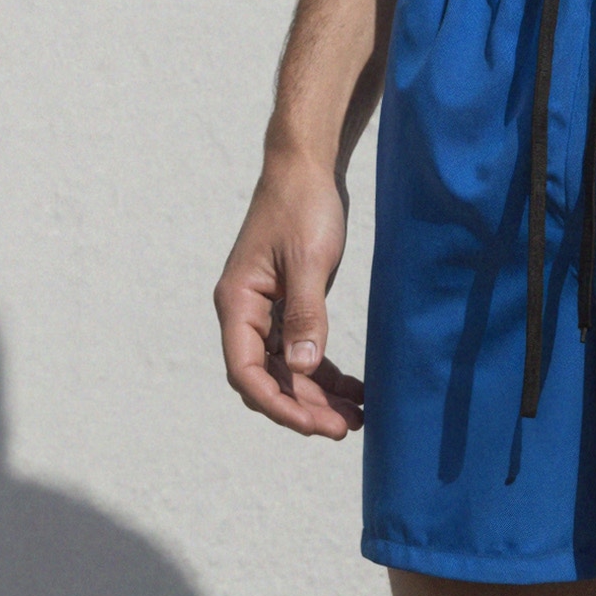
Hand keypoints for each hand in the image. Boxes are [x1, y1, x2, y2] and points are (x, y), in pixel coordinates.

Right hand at [215, 147, 364, 438]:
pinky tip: (354, 389)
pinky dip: (326, 372)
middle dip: (304, 407)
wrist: (308, 166)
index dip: (278, 404)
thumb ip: (306, 315)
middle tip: (345, 428)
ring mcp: (267, 311)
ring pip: (288, 370)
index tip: (314, 425)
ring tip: (357, 417)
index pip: (247, 372)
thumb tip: (305, 370)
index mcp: (238, 303)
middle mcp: (246, 312)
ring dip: (318, 395)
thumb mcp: (308, 260)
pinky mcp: (289, 304)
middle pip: (268, 378)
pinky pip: (303, 351)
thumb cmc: (303, 205)